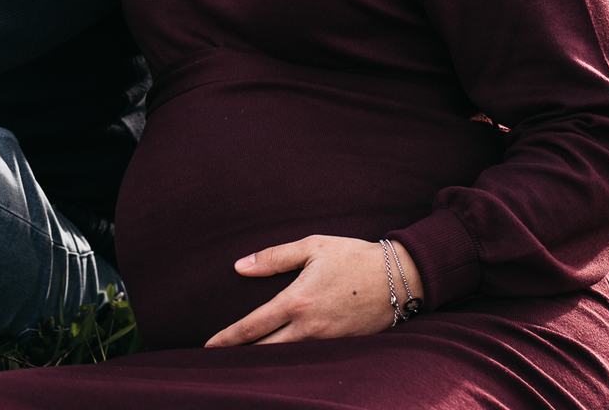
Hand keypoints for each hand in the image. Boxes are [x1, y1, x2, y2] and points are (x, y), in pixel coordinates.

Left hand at [205, 235, 421, 346]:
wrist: (400, 277)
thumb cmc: (353, 256)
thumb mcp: (312, 247)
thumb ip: (273, 257)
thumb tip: (239, 267)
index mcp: (297, 301)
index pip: (253, 326)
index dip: (228, 339)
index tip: (208, 346)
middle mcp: (310, 327)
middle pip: (265, 351)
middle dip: (240, 357)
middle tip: (218, 359)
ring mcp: (328, 341)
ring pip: (287, 358)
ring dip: (264, 361)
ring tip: (242, 361)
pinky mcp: (343, 347)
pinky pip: (310, 359)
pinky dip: (291, 360)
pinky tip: (280, 360)